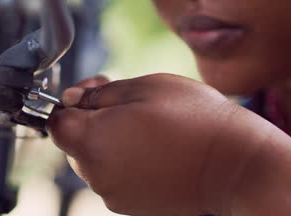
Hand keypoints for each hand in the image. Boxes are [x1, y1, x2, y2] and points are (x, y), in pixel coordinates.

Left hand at [48, 74, 275, 215]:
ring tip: (147, 127)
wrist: (235, 163)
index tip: (92, 91)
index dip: (70, 102)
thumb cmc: (194, 120)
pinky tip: (154, 148)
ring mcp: (114, 194)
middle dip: (92, 119)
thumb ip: (98, 93)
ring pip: (95, 159)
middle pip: (74, 142)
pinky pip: (114, 177)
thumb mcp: (142, 86)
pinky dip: (125, 161)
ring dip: (110, 140)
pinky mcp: (132, 205)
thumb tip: (72, 99)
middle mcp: (95, 174)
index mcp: (91, 140)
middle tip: (126, 103)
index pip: (55, 121)